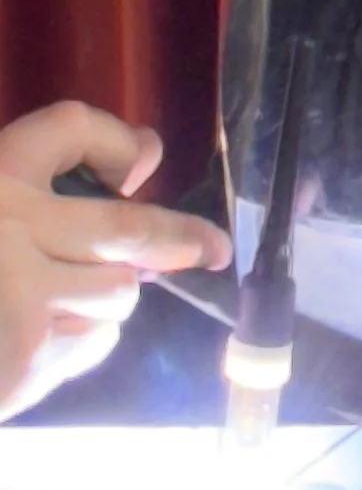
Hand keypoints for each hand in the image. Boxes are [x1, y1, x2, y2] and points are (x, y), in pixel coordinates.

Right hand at [0, 104, 232, 419]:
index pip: (68, 129)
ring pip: (117, 292)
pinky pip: (92, 343)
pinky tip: (39, 341)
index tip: (143, 157)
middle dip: (181, 237)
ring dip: (111, 296)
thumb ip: (19, 192)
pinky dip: (82, 339)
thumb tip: (139, 159)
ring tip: (70, 301)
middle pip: (127, 227)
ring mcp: (22, 299)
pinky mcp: (27, 360)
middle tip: (213, 246)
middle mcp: (8, 230)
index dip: (115, 139)